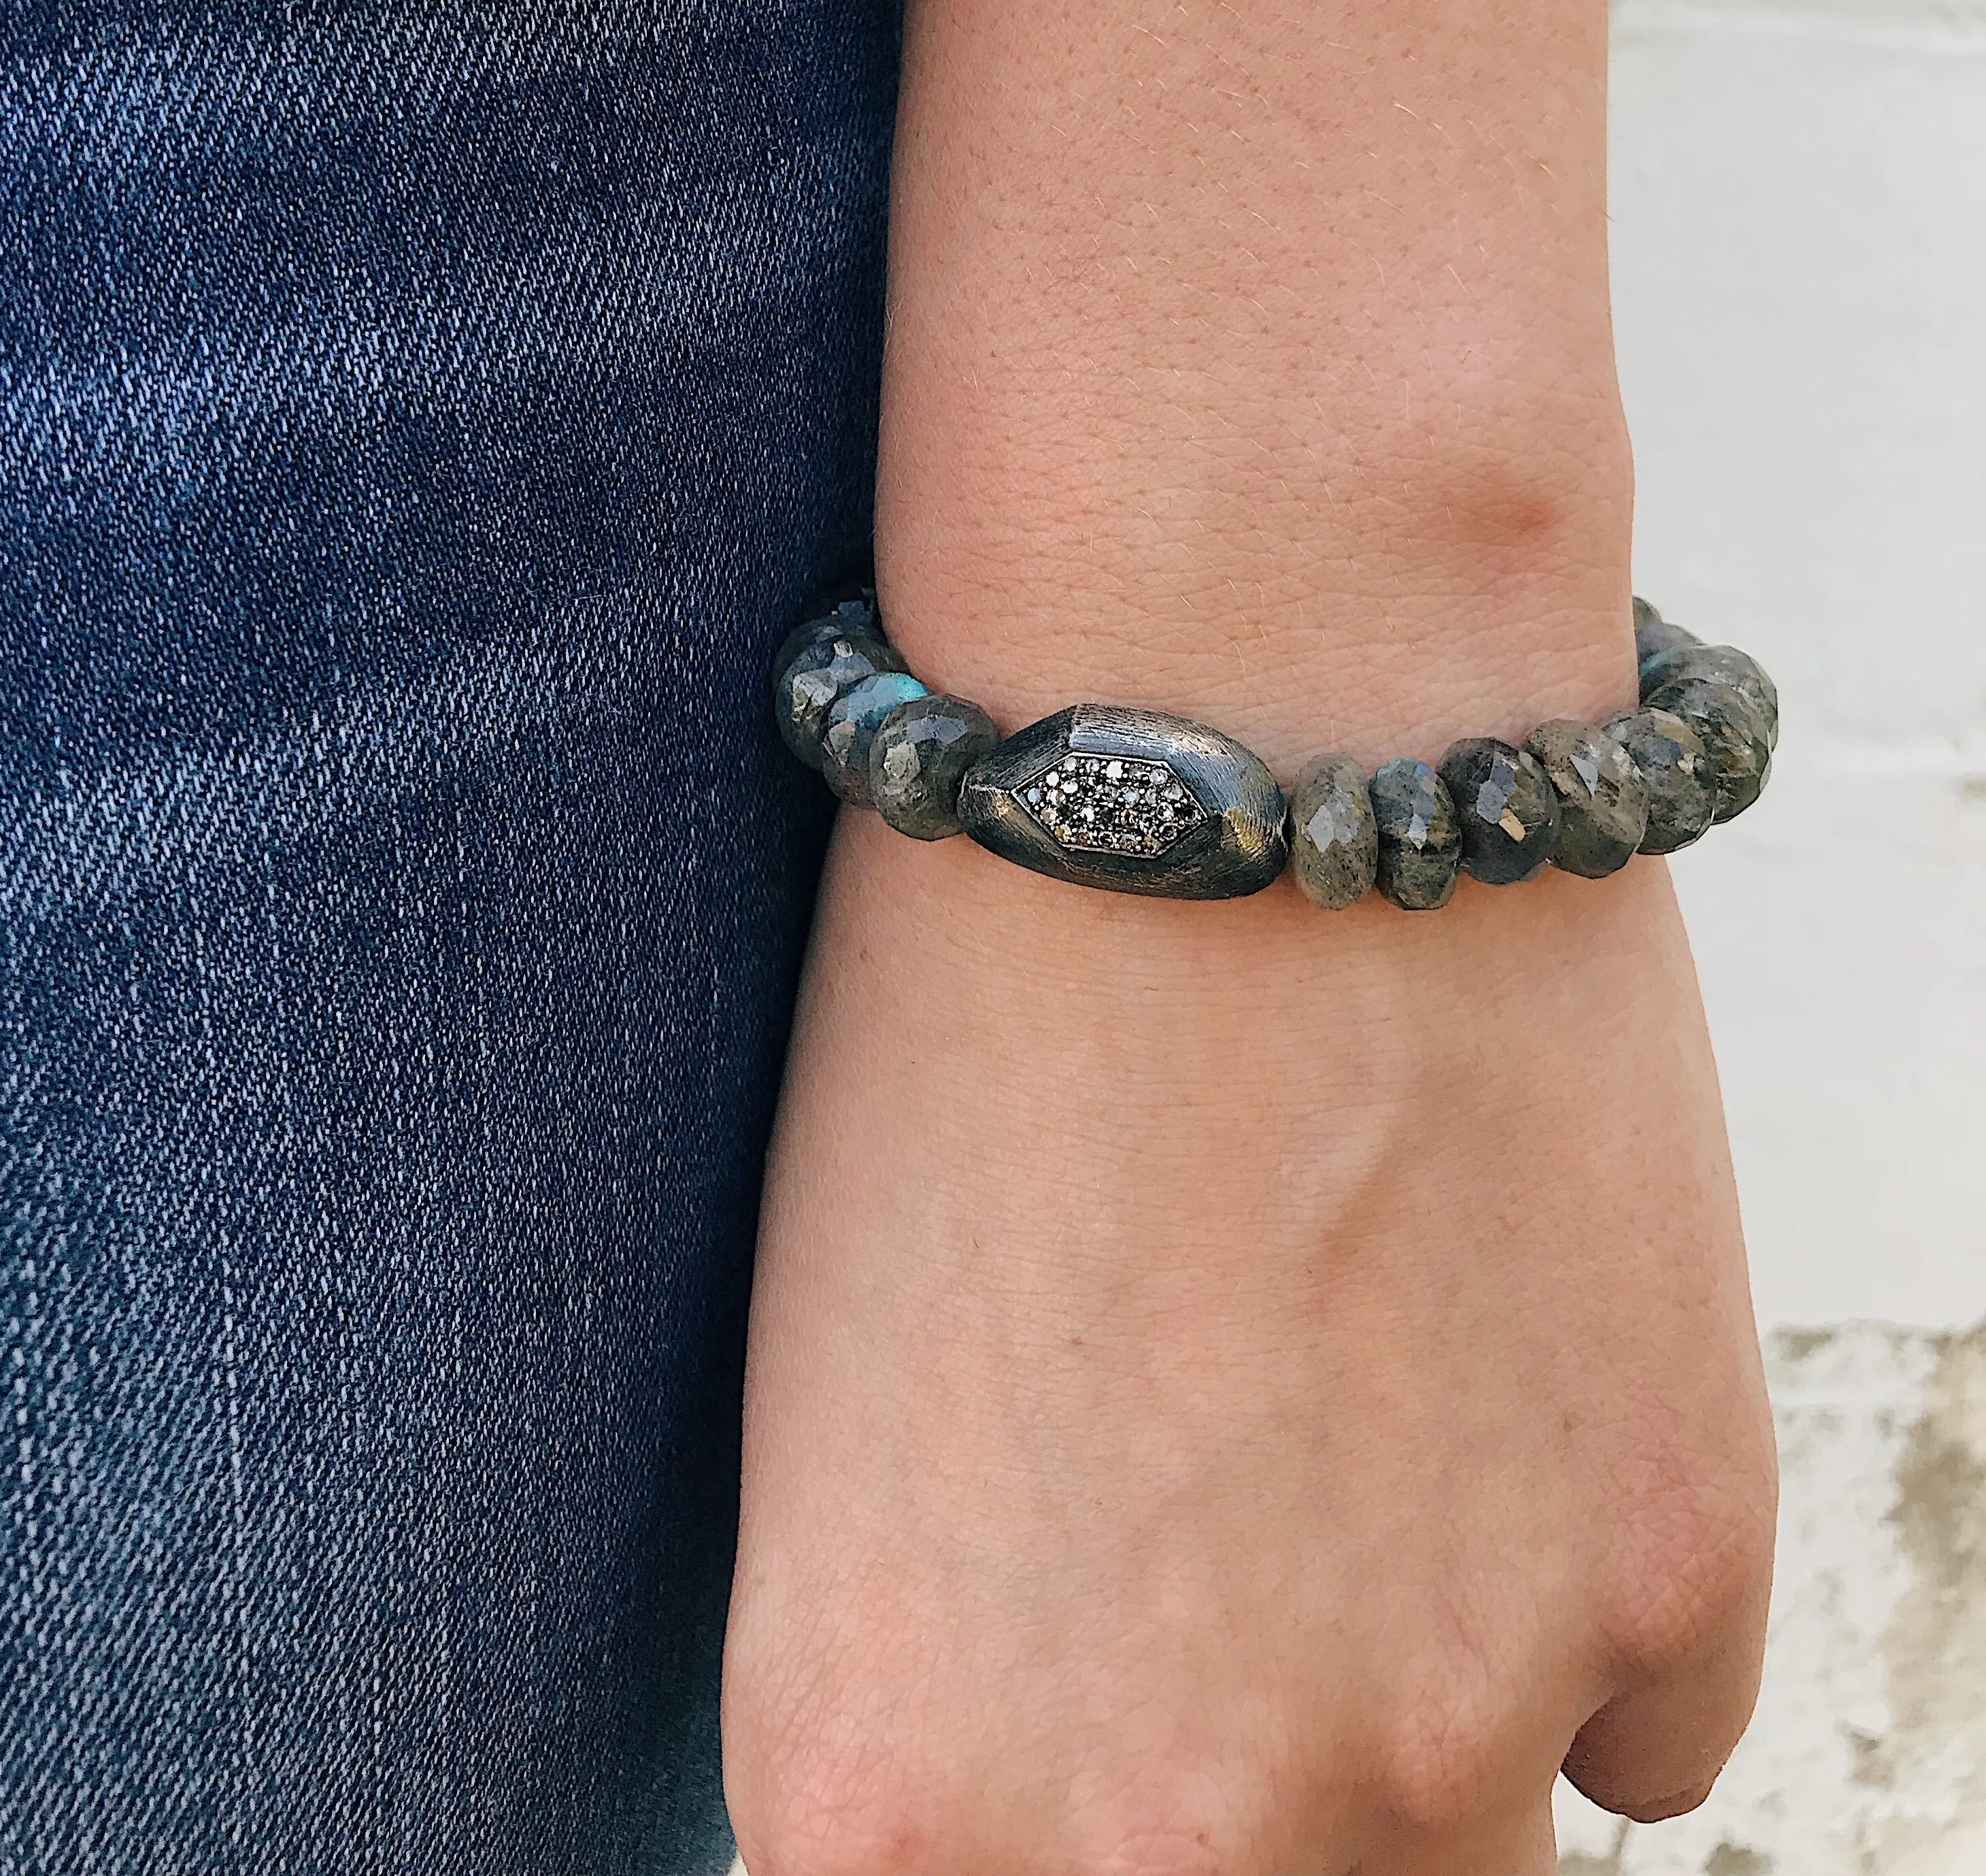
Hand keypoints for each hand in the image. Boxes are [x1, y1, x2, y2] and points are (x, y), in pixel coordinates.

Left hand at [723, 817, 1774, 1875]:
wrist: (1238, 744)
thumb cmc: (975, 1024)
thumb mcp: (842, 1439)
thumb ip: (954, 1704)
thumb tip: (1056, 1799)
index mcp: (880, 1789)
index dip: (1028, 1838)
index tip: (1078, 1741)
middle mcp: (1153, 1832)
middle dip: (1231, 1812)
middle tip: (1227, 1613)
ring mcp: (1436, 1729)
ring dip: (1419, 1748)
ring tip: (1359, 1504)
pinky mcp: (1668, 1582)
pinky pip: (1639, 1728)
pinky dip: (1581, 1605)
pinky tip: (1496, 1387)